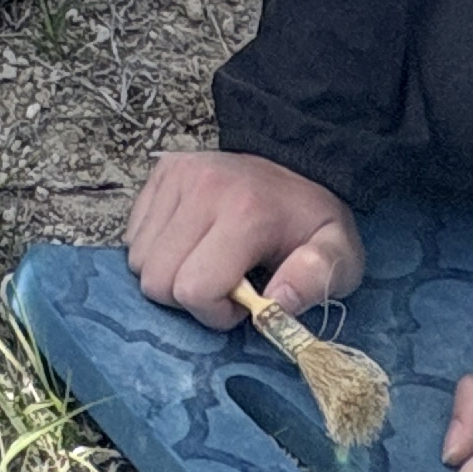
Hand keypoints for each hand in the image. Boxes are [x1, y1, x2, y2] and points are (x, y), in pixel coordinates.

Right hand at [127, 148, 364, 326]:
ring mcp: (178, 175)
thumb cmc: (310, 219)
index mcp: (246, 213)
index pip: (194, 289)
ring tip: (206, 261)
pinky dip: (156, 249)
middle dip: (186, 297)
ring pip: (138, 260)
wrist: (296, 160)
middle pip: (156, 280)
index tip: (241, 302)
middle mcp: (203, 188)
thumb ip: (317, 280)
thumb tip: (276, 304)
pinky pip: (133, 234)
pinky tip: (190, 241)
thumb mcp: (340, 254)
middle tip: (221, 284)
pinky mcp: (162, 170)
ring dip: (169, 274)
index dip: (215, 311)